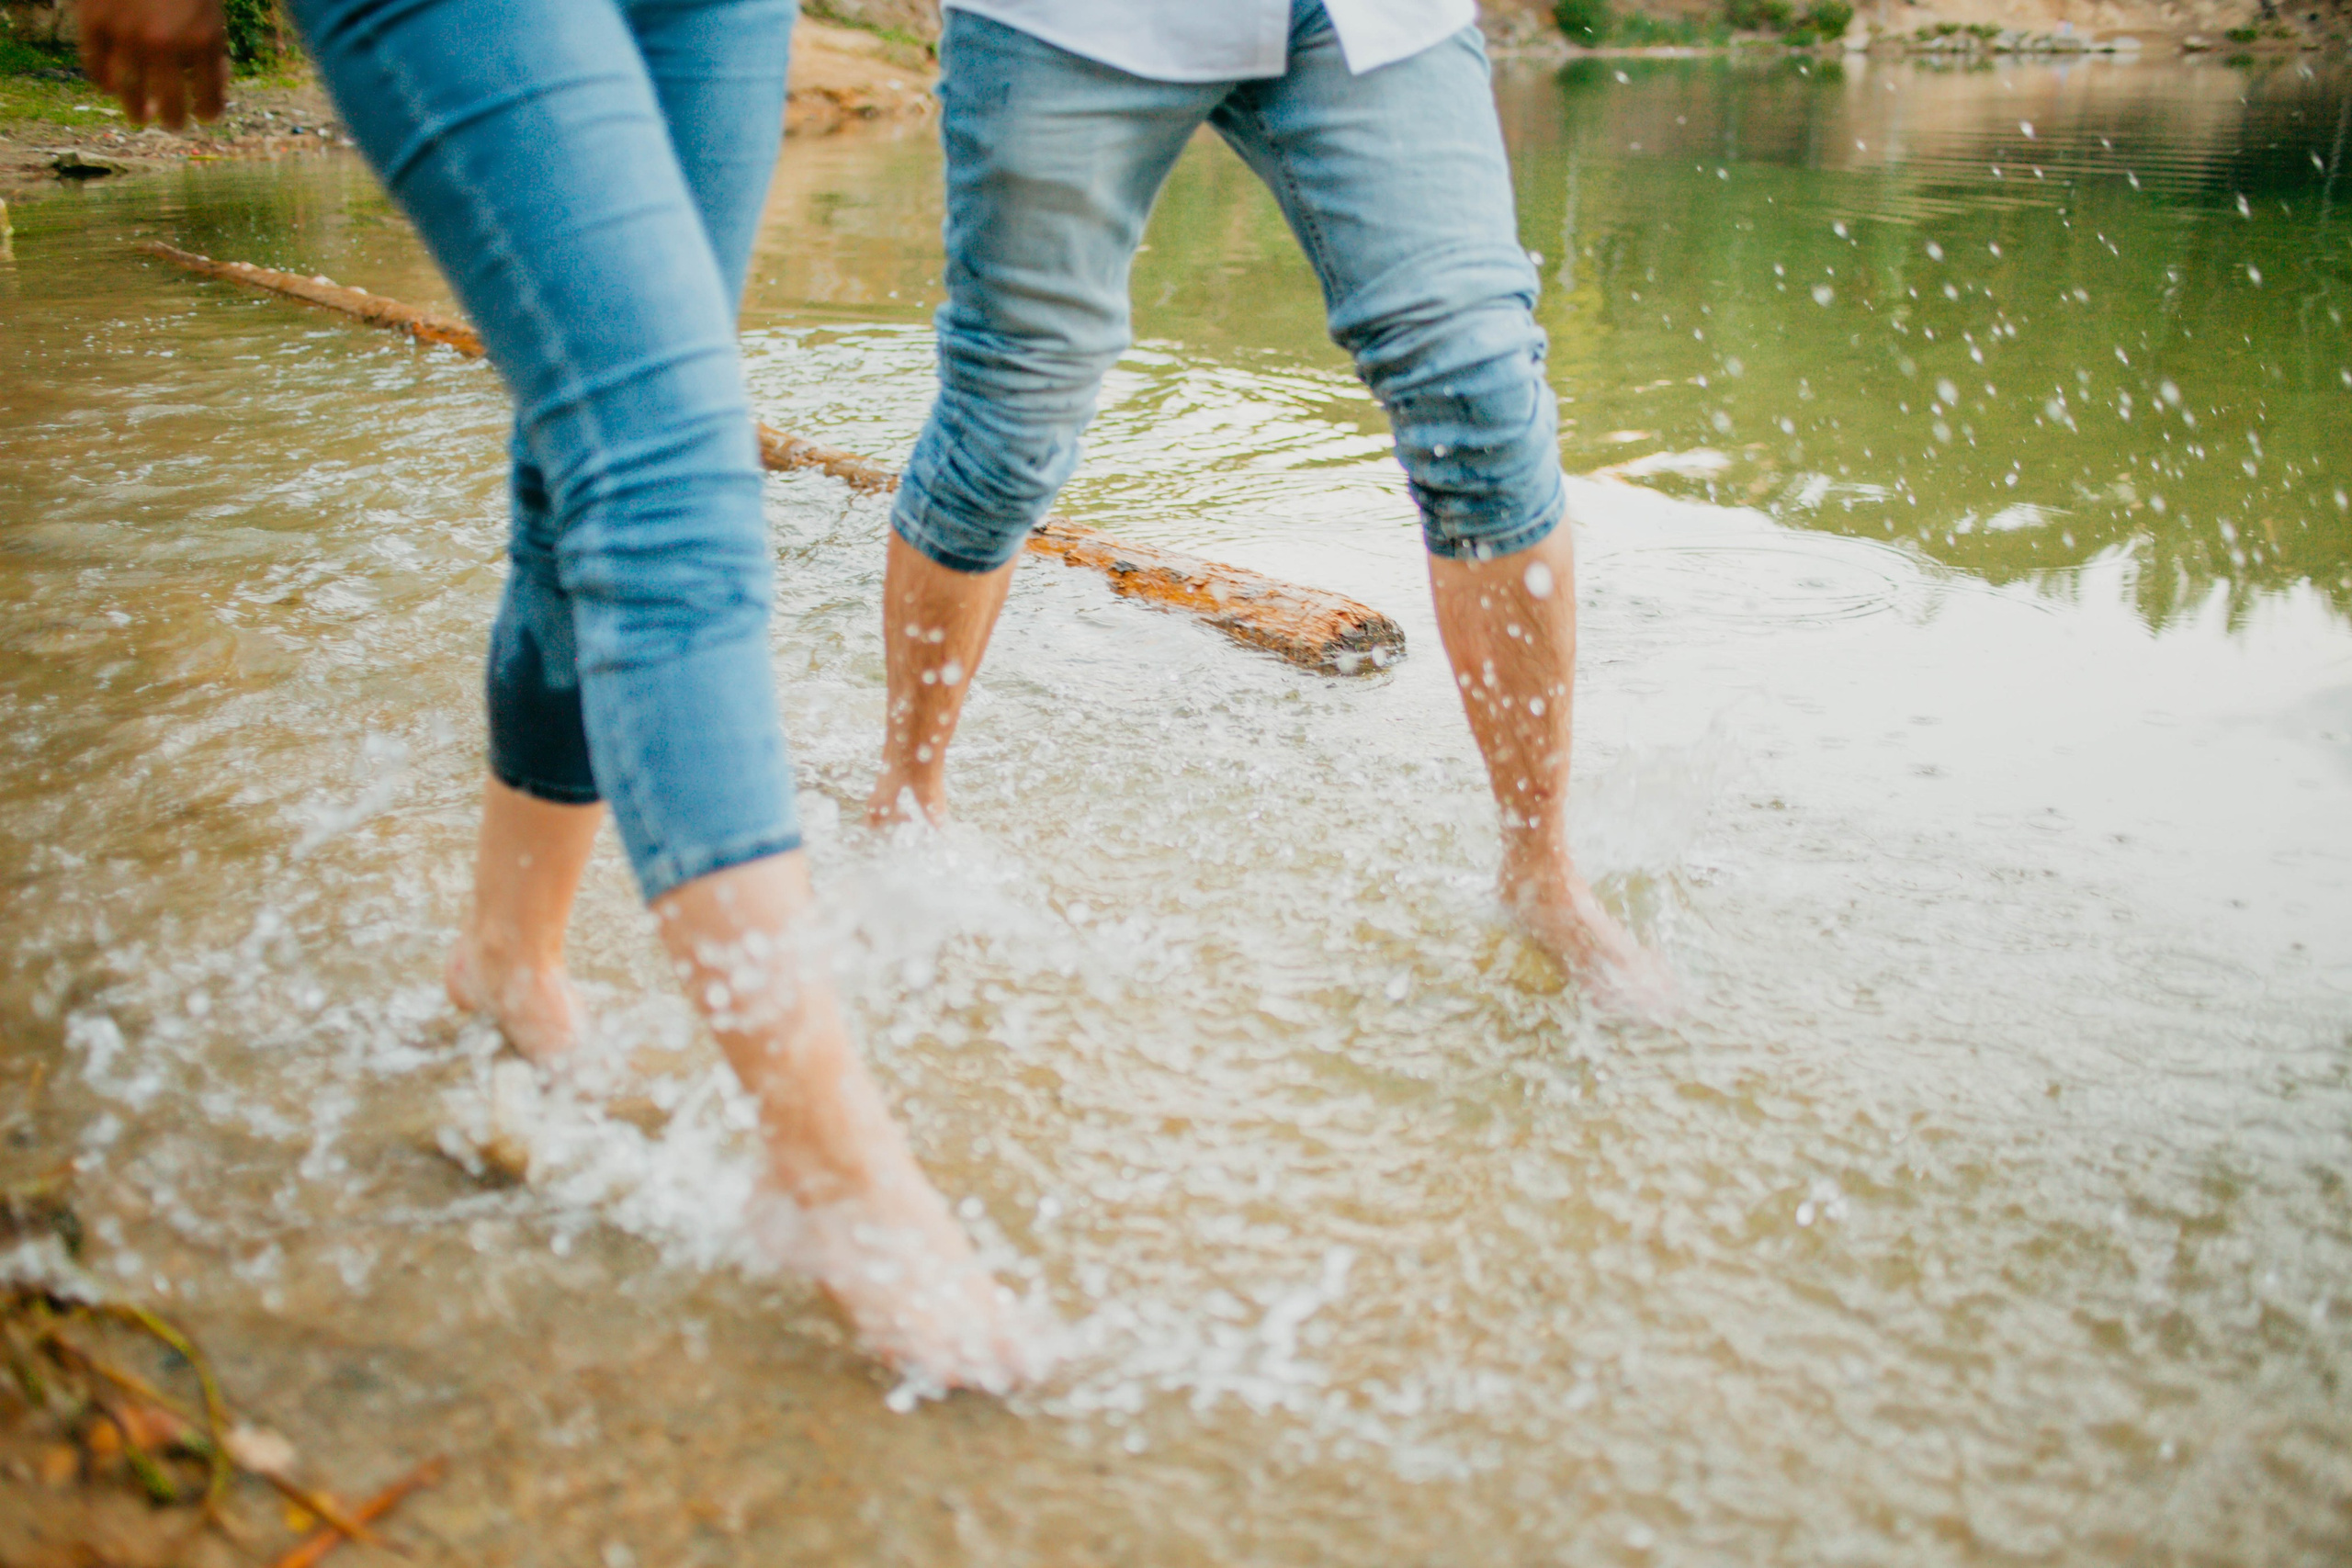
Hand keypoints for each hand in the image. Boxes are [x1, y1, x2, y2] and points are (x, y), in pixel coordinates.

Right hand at [77, 0, 229, 129]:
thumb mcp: (211, 9)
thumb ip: (213, 45)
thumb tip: (215, 87)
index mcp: (203, 38)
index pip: (210, 96)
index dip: (209, 112)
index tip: (205, 118)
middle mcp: (165, 43)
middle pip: (170, 102)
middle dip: (173, 119)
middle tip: (172, 124)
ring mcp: (126, 33)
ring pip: (130, 91)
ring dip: (136, 110)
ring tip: (140, 118)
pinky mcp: (94, 20)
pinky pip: (96, 64)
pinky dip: (103, 81)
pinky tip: (109, 87)